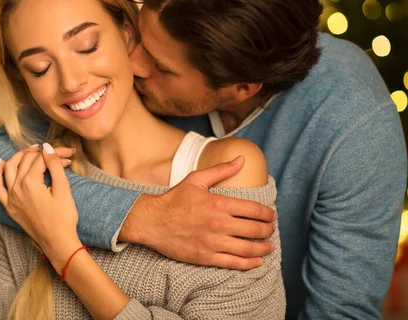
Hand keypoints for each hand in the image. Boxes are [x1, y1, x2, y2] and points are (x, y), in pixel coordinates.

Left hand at [0, 143, 81, 268]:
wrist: (58, 242)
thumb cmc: (64, 217)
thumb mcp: (63, 188)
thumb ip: (54, 165)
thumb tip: (47, 147)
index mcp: (30, 183)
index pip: (42, 159)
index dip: (56, 153)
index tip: (69, 153)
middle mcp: (16, 188)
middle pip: (26, 161)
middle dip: (42, 154)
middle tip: (57, 153)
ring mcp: (10, 198)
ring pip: (9, 168)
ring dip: (19, 156)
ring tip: (32, 150)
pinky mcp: (9, 206)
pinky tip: (1, 163)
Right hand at [120, 157, 275, 269]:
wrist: (152, 222)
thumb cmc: (174, 200)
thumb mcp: (196, 179)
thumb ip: (221, 170)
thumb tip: (241, 159)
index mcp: (218, 204)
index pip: (253, 210)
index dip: (267, 214)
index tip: (271, 215)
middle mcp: (219, 224)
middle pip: (254, 229)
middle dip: (268, 230)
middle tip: (270, 229)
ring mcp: (213, 242)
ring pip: (248, 248)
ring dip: (263, 248)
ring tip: (269, 246)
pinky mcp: (206, 257)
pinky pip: (234, 262)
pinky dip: (249, 263)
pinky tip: (257, 261)